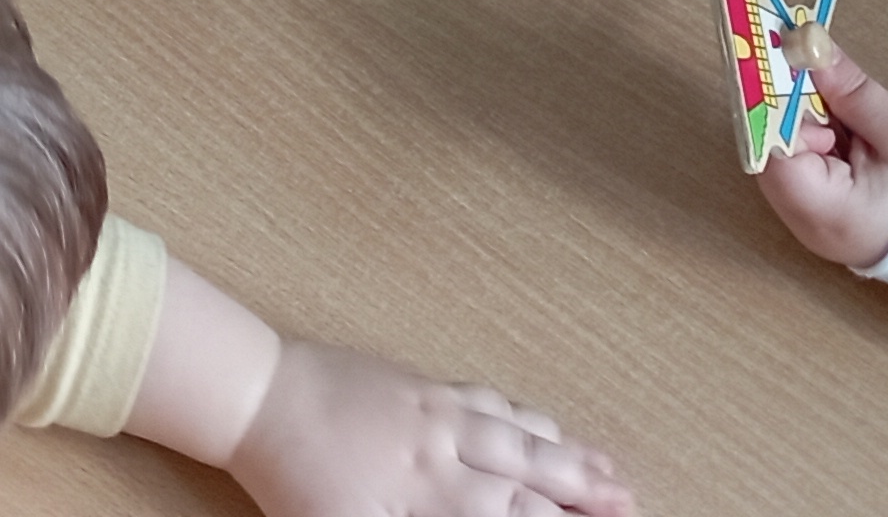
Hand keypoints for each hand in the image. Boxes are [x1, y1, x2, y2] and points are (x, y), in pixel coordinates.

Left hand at [223, 342, 630, 516]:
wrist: (257, 395)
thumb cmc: (292, 480)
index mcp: (425, 493)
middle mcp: (442, 449)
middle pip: (527, 473)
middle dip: (583, 493)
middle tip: (630, 503)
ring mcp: (435, 410)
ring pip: (518, 432)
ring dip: (568, 453)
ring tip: (611, 471)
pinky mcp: (420, 384)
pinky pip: (488, 398)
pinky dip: (525, 414)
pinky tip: (544, 421)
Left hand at [753, 30, 887, 269]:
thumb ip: (851, 90)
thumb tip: (807, 45)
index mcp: (825, 211)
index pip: (773, 153)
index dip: (773, 107)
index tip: (788, 63)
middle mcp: (803, 222)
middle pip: (772, 150)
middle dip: (789, 105)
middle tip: (816, 71)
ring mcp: (807, 219)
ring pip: (784, 152)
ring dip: (803, 118)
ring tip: (840, 104)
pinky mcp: (816, 210)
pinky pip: (799, 163)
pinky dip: (813, 135)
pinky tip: (841, 124)